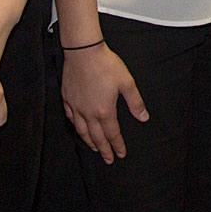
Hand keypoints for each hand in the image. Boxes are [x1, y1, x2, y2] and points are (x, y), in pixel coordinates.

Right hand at [61, 42, 148, 163]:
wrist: (83, 51)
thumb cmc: (106, 65)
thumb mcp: (127, 82)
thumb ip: (135, 102)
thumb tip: (143, 117)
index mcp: (104, 111)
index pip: (112, 134)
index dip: (117, 146)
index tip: (121, 154)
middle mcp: (88, 113)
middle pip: (96, 137)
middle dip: (104, 150)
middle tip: (108, 160)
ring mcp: (76, 106)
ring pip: (82, 130)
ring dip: (89, 142)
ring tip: (95, 148)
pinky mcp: (67, 98)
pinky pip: (71, 118)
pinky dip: (76, 127)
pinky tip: (79, 128)